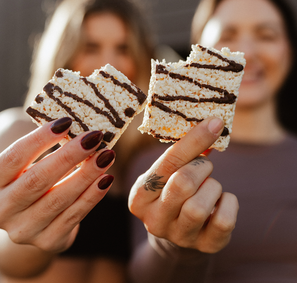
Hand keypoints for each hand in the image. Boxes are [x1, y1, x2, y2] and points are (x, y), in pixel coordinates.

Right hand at [0, 117, 114, 253]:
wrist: (33, 222)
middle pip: (37, 179)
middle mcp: (2, 209)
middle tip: (95, 137)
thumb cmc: (32, 183)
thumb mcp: (27, 167)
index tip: (67, 122)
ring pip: (59, 199)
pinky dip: (92, 195)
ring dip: (86, 174)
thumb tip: (77, 126)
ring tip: (107, 156)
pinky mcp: (47, 240)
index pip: (13, 158)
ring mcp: (24, 229)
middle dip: (69, 156)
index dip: (39, 139)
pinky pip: (74, 216)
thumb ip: (42, 150)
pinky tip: (106, 179)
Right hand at [129, 117, 238, 252]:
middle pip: (183, 183)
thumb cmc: (173, 192)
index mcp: (139, 197)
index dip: (194, 140)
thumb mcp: (168, 174)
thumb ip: (183, 154)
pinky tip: (220, 202)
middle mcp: (153, 220)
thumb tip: (212, 125)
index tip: (215, 123)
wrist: (180, 229)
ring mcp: (178, 236)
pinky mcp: (205, 246)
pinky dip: (229, 202)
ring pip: (200, 206)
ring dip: (213, 186)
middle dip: (202, 168)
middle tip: (204, 167)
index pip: (167, 163)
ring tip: (209, 186)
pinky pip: (224, 220)